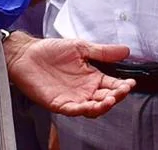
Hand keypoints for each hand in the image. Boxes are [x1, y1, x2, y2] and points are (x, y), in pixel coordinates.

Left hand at [4, 33, 134, 117]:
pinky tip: (89, 105)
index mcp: (92, 77)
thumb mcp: (81, 47)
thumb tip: (126, 50)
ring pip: (92, 108)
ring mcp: (72, 98)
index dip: (123, 86)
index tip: (131, 83)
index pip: (112, 85)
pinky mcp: (59, 103)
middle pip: (105, 98)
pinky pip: (73, 110)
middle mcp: (84, 90)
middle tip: (122, 90)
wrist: (26, 54)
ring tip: (110, 100)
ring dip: (102, 106)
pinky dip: (82, 109)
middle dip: (116, 96)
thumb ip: (103, 51)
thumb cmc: (51, 50)